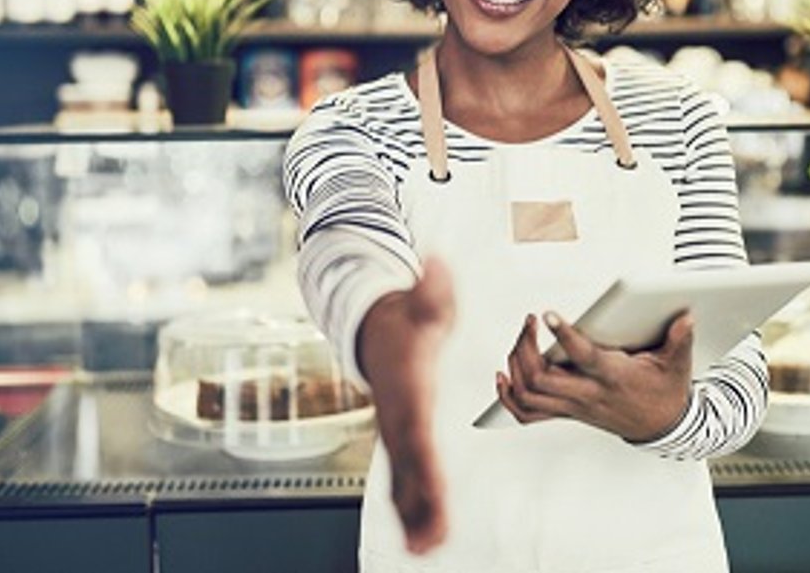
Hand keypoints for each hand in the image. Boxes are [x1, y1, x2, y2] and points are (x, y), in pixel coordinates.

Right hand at [357, 257, 454, 554]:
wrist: (372, 323)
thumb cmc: (405, 316)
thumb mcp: (423, 299)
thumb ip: (432, 288)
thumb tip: (437, 265)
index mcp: (408, 389)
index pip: (415, 430)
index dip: (422, 462)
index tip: (433, 490)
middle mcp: (397, 416)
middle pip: (406, 467)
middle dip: (417, 505)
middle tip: (429, 541)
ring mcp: (395, 429)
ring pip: (401, 479)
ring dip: (412, 515)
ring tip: (426, 550)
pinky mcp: (399, 435)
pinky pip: (402, 476)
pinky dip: (408, 505)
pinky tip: (420, 532)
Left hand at [496, 310, 693, 442]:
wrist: (662, 427)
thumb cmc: (665, 392)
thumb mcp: (677, 364)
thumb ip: (680, 340)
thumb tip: (685, 318)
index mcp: (613, 378)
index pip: (583, 358)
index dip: (563, 336)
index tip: (548, 315)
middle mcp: (588, 395)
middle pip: (541, 378)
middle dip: (526, 347)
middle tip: (530, 322)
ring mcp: (574, 407)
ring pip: (528, 394)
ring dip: (516, 365)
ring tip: (522, 338)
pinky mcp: (568, 413)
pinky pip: (528, 412)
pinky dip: (509, 396)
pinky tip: (505, 375)